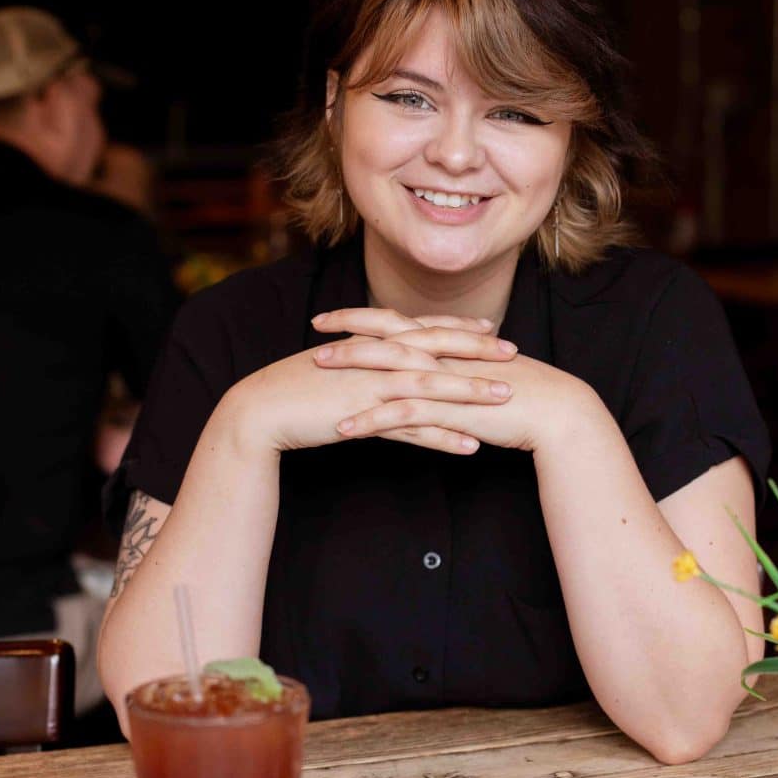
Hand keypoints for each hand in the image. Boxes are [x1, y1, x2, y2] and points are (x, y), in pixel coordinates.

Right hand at [225, 310, 518, 457]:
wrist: (261, 409)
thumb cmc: (297, 390)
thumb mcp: (337, 368)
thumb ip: (365, 363)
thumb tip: (386, 364)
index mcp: (371, 345)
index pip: (423, 331)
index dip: (458, 330)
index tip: (490, 332)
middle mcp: (376, 360)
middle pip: (436, 351)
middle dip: (478, 353)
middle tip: (515, 355)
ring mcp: (372, 387)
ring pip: (432, 387)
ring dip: (472, 393)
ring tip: (506, 398)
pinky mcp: (365, 417)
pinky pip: (412, 428)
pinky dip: (443, 436)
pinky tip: (470, 446)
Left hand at [312, 308, 596, 453]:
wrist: (556, 411)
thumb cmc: (523, 397)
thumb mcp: (482, 376)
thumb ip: (457, 368)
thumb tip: (436, 369)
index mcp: (449, 345)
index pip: (398, 323)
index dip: (362, 318)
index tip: (332, 318)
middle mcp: (443, 355)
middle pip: (386, 339)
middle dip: (347, 337)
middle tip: (313, 337)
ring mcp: (445, 380)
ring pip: (387, 372)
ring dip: (349, 375)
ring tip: (316, 377)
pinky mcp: (449, 409)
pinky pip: (402, 414)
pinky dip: (370, 420)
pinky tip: (344, 430)